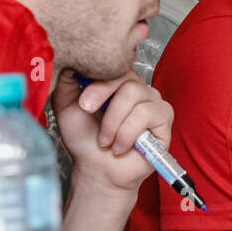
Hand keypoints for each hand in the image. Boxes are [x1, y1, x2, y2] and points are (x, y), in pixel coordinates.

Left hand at [51, 69, 166, 192]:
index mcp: (117, 81)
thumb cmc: (85, 140)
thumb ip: (67, 82)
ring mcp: (153, 101)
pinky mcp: (165, 117)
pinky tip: (121, 146)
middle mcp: (138, 88)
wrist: (97, 169)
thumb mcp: (67, 107)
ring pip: (135, 96)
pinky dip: (128, 133)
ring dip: (114, 124)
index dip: (98, 84)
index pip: (114, 67)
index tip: (84, 105)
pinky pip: (147, 114)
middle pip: (127, 80)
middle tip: (94, 122)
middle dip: (105, 103)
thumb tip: (71, 61)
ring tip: (106, 141)